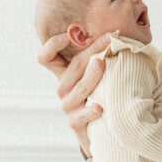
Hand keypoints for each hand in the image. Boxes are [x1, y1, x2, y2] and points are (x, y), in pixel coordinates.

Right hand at [37, 30, 113, 152]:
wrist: (101, 129)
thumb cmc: (101, 95)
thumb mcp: (96, 76)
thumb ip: (98, 57)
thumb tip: (115, 32)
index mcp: (64, 74)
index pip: (46, 58)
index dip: (51, 45)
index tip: (66, 35)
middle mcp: (63, 89)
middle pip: (72, 67)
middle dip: (92, 50)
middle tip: (109, 38)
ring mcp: (68, 106)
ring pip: (77, 88)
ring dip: (91, 76)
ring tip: (102, 64)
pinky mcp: (76, 123)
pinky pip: (81, 115)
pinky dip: (90, 111)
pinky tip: (100, 107)